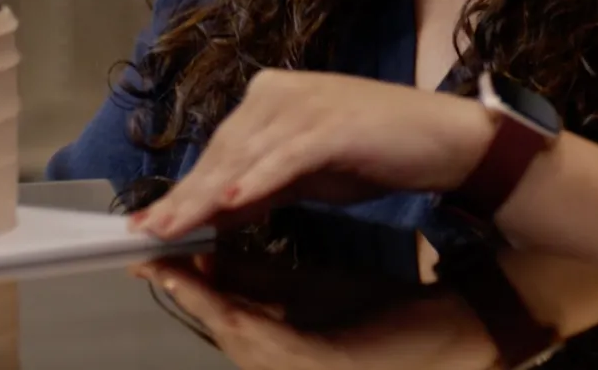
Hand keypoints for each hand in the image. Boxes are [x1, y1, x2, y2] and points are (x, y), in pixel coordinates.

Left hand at [129, 69, 494, 239]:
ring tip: (175, 225)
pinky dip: (257, 180)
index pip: (217, 150)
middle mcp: (278, 93)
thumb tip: (213, 212)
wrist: (441, 138)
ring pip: (243, 158)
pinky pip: (285, 158)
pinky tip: (231, 202)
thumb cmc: (373, 153)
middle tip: (148, 231)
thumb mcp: (305, 176)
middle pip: (221, 153)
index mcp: (268, 98)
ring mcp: (304, 105)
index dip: (184, 188)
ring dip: (206, 196)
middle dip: (184, 196)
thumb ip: (260, 188)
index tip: (152, 221)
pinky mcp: (330, 124)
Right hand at [135, 258, 498, 369]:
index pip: (219, 307)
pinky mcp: (310, 365)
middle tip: (141, 242)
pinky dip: (222, 303)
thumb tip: (211, 245)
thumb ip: (260, 274)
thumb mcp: (312, 290)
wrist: (456, 333)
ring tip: (158, 256)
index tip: (148, 240)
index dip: (179, 275)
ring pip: (225, 328)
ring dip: (188, 292)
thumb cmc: (388, 313)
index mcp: (278, 342)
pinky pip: (254, 334)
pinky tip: (203, 272)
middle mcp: (277, 362)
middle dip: (173, 280)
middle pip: (212, 319)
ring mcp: (290, 368)